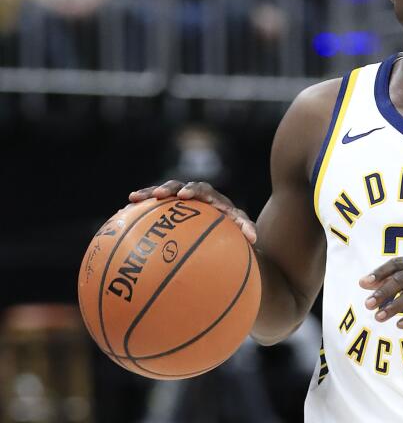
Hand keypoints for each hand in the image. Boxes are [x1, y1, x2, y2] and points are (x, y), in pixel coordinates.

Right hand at [128, 180, 256, 243]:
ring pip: (165, 193)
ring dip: (150, 194)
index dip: (193, 191)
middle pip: (180, 187)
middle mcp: (197, 195)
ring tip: (133, 198)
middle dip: (169, 189)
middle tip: (159, 195)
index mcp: (214, 199)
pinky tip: (123, 212)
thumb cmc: (235, 228)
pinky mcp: (172, 206)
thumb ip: (246, 229)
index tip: (183, 196)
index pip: (204, 191)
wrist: (227, 224)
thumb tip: (255, 239)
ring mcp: (183, 200)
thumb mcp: (241, 229)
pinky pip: (155, 205)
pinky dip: (142, 207)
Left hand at [359, 254, 402, 329]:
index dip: (379, 273)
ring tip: (378, 317)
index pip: (395, 264)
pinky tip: (399, 325)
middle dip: (383, 292)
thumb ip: (389, 279)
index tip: (363, 284)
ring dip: (393, 307)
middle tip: (367, 305)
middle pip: (402, 279)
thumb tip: (364, 284)